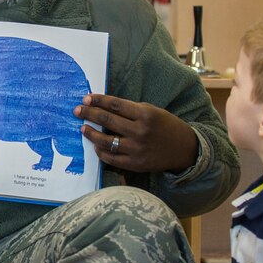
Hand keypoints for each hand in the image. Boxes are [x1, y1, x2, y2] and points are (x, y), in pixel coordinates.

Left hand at [75, 94, 197, 172]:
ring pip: (106, 141)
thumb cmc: (166, 126)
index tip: (86, 98)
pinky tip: (95, 145)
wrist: (184, 149)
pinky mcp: (135, 164)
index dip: (98, 101)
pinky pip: (112, 158)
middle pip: (108, 120)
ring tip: (83, 128)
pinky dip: (101, 152)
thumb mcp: (152, 111)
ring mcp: (137, 149)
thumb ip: (131, 110)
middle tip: (77, 110)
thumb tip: (105, 107)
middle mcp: (140, 131)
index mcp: (145, 114)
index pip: (115, 105)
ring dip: (91, 133)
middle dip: (89, 114)